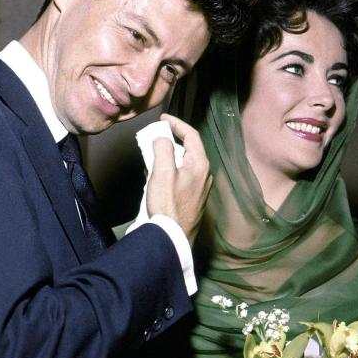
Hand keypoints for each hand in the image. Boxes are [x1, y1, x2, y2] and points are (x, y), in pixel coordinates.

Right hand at [145, 115, 211, 244]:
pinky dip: (171, 170)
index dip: (177, 124)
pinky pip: (183, 177)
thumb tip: (162, 139)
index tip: (162, 119)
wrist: (172, 237)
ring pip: (185, 164)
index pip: (191, 135)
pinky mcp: (193, 200)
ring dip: (169, 156)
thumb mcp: (163, 172)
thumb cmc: (168, 205)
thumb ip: (163, 149)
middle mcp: (204, 175)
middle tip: (155, 135)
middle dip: (172, 140)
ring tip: (153, 154)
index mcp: (200, 165)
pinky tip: (158, 176)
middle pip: (189, 149)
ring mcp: (200, 189)